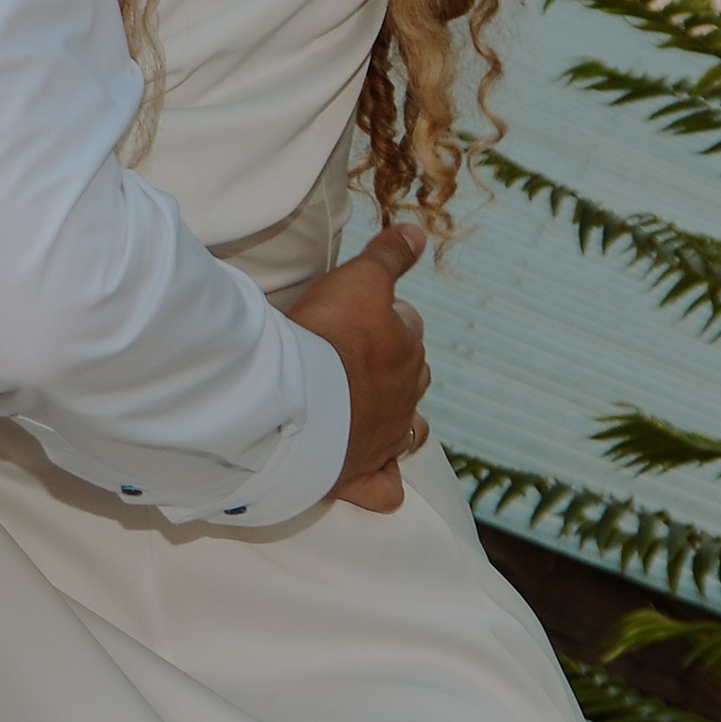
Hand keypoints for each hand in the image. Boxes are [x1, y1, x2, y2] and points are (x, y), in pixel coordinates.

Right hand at [285, 223, 428, 513]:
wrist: (301, 402)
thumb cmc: (328, 337)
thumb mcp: (360, 279)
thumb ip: (389, 256)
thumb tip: (419, 232)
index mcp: (405, 351)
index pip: (408, 325)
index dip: (385, 315)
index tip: (356, 311)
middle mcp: (404, 398)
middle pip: (412, 376)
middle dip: (393, 366)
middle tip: (354, 355)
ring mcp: (385, 440)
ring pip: (409, 432)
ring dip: (399, 422)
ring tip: (372, 412)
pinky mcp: (361, 475)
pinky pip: (385, 489)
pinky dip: (385, 485)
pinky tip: (376, 477)